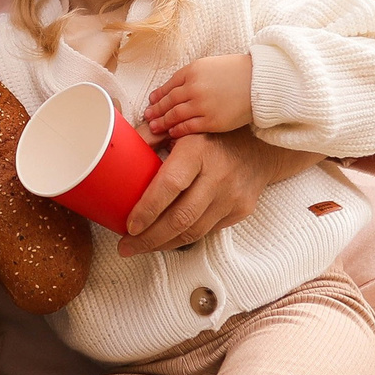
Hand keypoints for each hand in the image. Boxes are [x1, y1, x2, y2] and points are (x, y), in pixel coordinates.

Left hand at [118, 127, 326, 257]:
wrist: (260, 147)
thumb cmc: (212, 136)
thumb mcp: (182, 128)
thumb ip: (150, 137)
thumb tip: (114, 151)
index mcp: (197, 150)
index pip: (169, 185)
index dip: (147, 210)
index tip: (128, 226)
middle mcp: (218, 175)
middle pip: (180, 218)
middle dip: (148, 238)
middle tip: (125, 246)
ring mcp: (232, 196)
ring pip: (193, 232)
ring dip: (163, 244)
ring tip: (140, 246)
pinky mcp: (240, 210)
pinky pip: (206, 231)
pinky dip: (183, 239)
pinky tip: (165, 239)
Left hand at [143, 54, 253, 140]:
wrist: (260, 82)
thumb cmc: (236, 72)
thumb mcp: (209, 65)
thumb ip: (190, 76)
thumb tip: (172, 90)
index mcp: (192, 71)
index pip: (168, 86)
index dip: (157, 96)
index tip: (151, 102)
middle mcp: (194, 87)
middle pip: (168, 102)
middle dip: (155, 111)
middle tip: (147, 118)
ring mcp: (202, 105)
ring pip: (175, 116)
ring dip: (162, 122)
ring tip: (154, 127)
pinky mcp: (213, 121)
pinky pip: (189, 127)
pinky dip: (178, 130)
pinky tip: (171, 132)